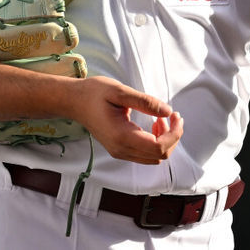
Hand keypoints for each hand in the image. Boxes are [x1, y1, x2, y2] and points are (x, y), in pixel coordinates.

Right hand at [66, 76, 182, 164]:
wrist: (74, 101)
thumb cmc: (94, 93)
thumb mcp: (119, 91)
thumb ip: (145, 102)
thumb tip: (168, 112)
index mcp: (122, 136)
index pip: (159, 147)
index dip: (174, 134)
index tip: (176, 115)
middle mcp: (121, 150)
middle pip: (160, 155)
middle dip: (172, 136)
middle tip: (172, 115)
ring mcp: (120, 152)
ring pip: (154, 157)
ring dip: (164, 140)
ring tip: (161, 119)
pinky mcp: (120, 150)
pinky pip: (145, 154)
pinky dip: (155, 142)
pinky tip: (152, 125)